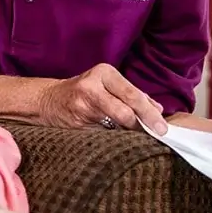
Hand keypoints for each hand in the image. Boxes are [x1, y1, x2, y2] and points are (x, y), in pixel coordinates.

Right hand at [36, 63, 167, 134]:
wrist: (48, 101)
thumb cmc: (84, 92)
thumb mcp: (107, 85)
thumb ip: (132, 95)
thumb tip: (158, 109)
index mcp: (104, 73)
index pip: (133, 94)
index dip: (149, 113)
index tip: (163, 128)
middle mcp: (93, 86)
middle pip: (126, 109)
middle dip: (143, 124)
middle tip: (158, 134)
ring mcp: (83, 105)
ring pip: (116, 123)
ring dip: (130, 132)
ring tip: (138, 136)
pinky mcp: (77, 123)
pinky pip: (104, 133)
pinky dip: (115, 138)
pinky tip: (120, 139)